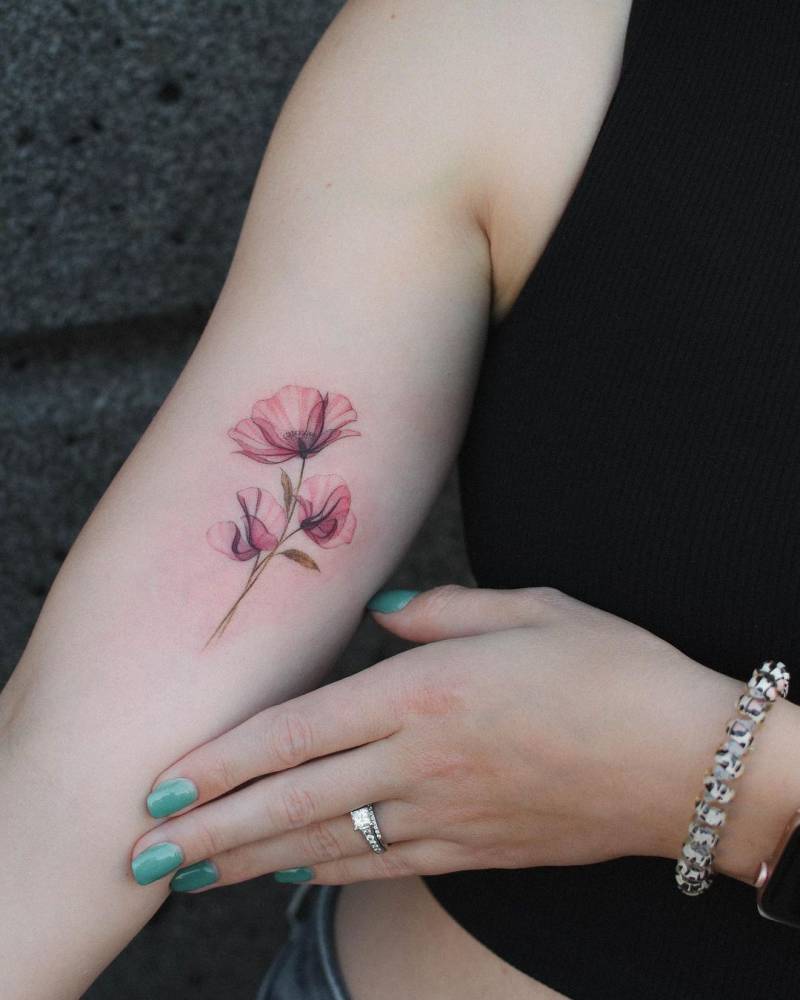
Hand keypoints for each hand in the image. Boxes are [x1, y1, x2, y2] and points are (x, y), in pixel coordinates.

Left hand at [129, 584, 739, 890]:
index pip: (298, 732)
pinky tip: (289, 877)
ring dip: (251, 862)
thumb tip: (385, 609)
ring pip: (325, 844)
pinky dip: (327, 871)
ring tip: (192, 876)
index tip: (165, 785)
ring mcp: (448, 814)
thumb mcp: (530, 607)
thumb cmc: (613, 668)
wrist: (689, 760)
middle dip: (210, 831)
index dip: (223, 763)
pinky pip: (383, 864)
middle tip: (143, 854)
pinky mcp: (476, 849)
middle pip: (293, 800)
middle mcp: (423, 759)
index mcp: (428, 690)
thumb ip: (444, 607)